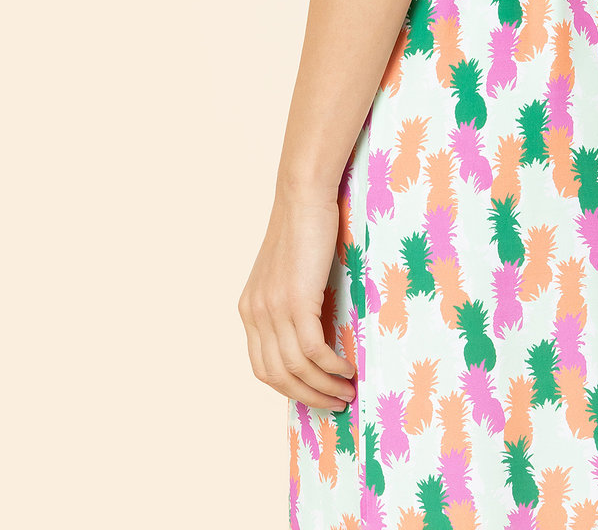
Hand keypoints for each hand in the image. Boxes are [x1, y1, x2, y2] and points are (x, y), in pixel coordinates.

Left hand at [237, 191, 355, 408]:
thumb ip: (292, 305)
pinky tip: (348, 369)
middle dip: (307, 397)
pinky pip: (313, 350)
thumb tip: (315, 340)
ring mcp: (273, 308)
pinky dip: (331, 367)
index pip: (263, 367)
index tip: (315, 395)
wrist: (304, 195)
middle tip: (335, 403)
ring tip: (347, 391)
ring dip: (324, 387)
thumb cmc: (305, 230)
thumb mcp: (290, 274)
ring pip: (296, 368)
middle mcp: (255, 313)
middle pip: (277, 376)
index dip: (290, 388)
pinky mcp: (296, 300)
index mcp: (249, 309)